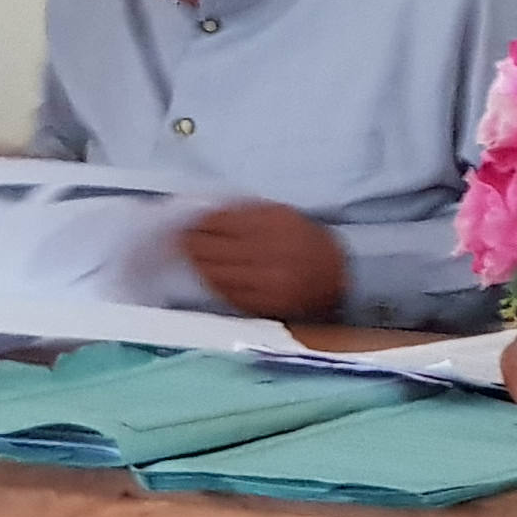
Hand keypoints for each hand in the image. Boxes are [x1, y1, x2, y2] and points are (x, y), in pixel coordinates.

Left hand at [180, 203, 345, 321]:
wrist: (338, 277)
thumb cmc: (306, 241)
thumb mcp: (283, 215)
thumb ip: (246, 213)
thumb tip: (206, 213)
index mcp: (276, 224)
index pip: (222, 221)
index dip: (199, 221)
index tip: (188, 220)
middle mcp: (271, 253)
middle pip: (213, 247)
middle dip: (190, 241)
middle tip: (177, 237)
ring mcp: (265, 282)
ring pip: (214, 271)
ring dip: (195, 262)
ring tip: (186, 253)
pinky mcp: (262, 304)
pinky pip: (225, 292)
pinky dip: (210, 280)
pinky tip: (204, 272)